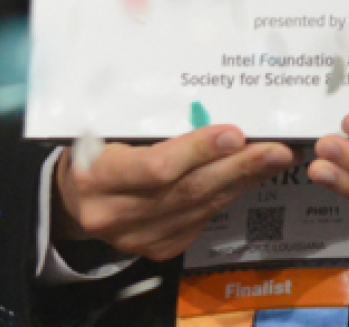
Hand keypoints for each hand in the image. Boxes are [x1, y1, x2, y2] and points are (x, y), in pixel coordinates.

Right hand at [53, 126, 293, 261]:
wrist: (72, 198)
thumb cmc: (94, 145)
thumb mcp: (106, 125)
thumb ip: (146, 118)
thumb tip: (206, 100)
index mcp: (96, 175)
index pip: (156, 167)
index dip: (198, 151)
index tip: (235, 133)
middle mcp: (114, 214)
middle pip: (187, 191)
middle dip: (238, 168)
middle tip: (277, 148)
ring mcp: (137, 238)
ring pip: (199, 208)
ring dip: (242, 182)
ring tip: (275, 157)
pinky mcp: (157, 249)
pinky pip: (200, 220)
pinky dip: (227, 196)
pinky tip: (250, 176)